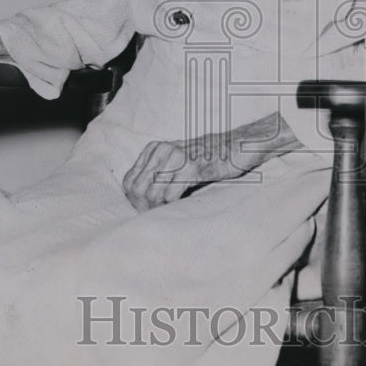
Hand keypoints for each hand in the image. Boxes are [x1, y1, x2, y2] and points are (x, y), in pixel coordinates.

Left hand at [122, 135, 245, 212]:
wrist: (235, 147)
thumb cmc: (207, 158)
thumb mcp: (176, 161)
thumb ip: (158, 173)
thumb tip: (139, 200)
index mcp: (155, 149)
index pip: (130, 181)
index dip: (134, 201)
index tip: (146, 212)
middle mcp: (162, 150)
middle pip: (138, 189)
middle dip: (143, 208)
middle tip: (155, 218)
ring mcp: (177, 157)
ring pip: (152, 193)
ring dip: (157, 210)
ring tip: (166, 216)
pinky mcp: (193, 167)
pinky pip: (171, 194)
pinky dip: (171, 207)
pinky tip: (179, 209)